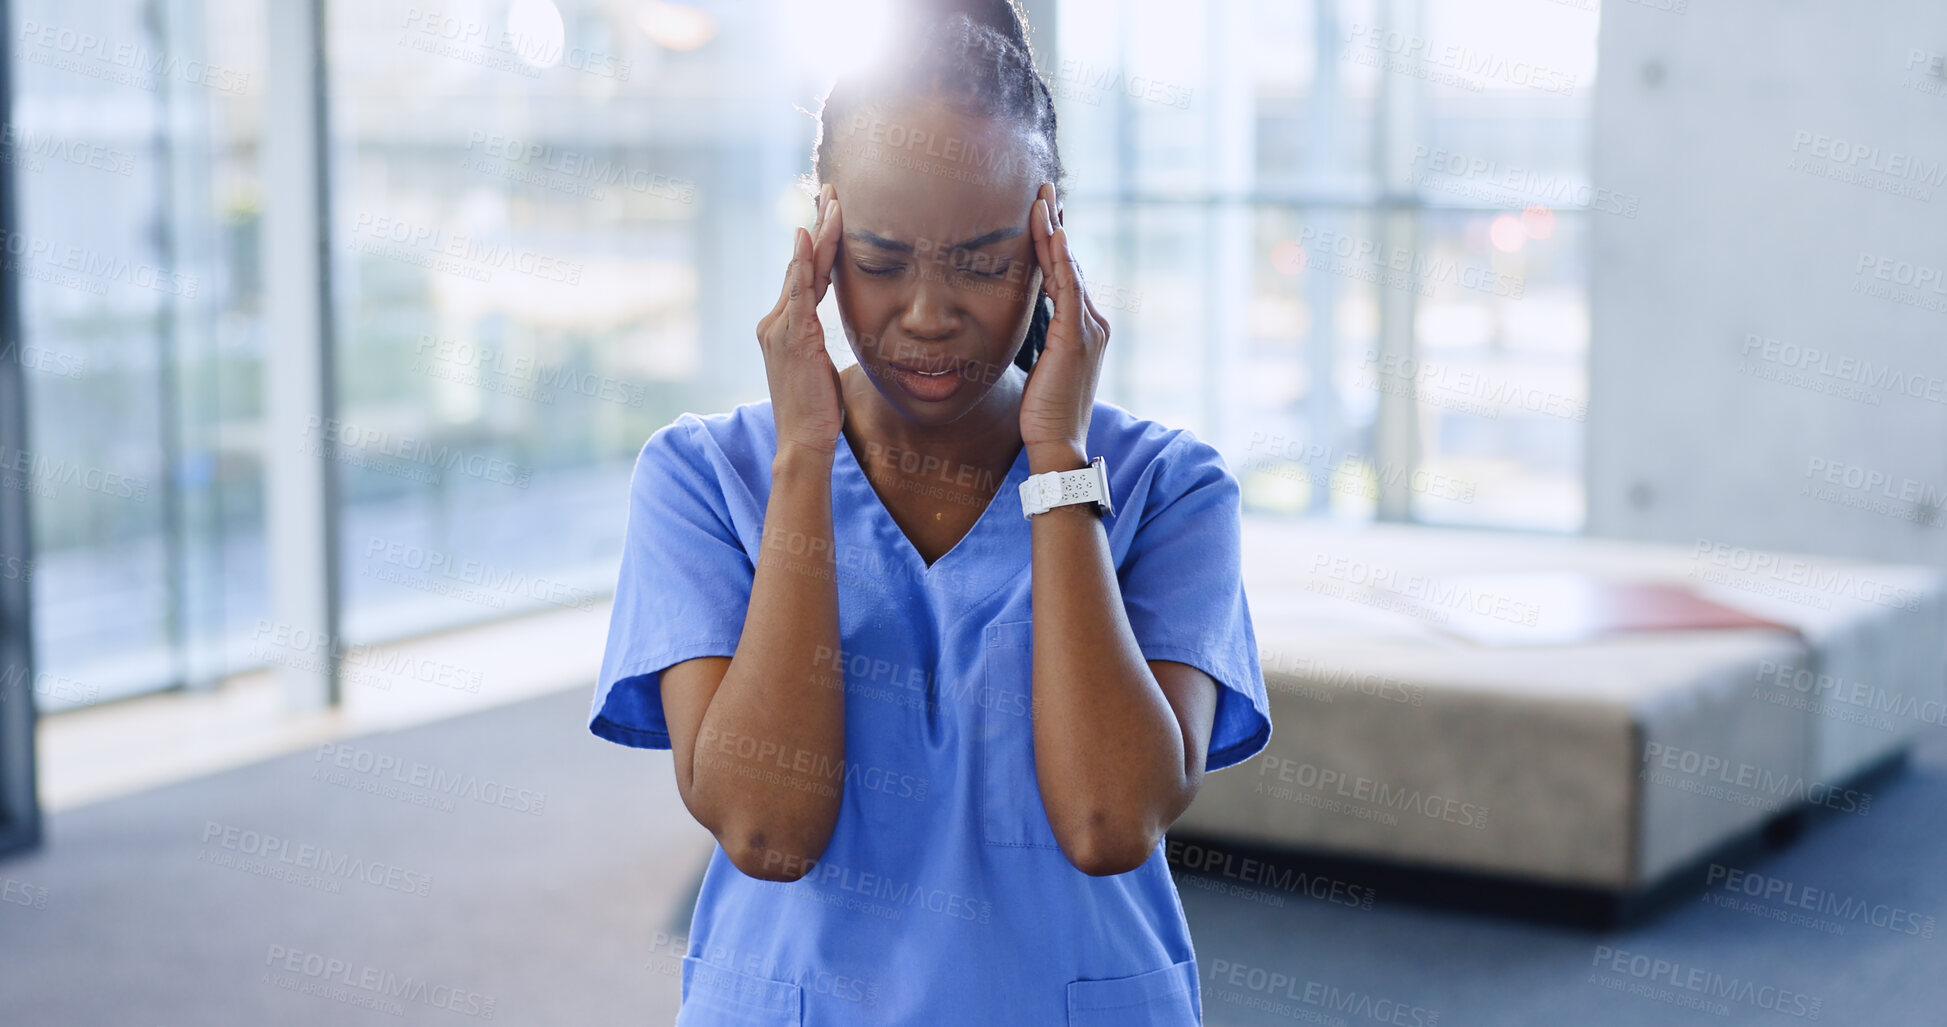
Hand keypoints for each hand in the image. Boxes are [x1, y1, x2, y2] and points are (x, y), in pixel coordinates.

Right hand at [758, 183, 846, 458]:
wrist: (802, 441)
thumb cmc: (816, 413)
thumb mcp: (820, 371)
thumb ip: (820, 347)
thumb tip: (830, 339)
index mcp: (784, 328)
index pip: (804, 276)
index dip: (817, 244)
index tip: (829, 215)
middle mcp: (775, 322)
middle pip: (801, 264)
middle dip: (817, 225)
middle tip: (830, 190)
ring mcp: (781, 328)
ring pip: (802, 270)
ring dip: (819, 233)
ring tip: (832, 201)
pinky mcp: (793, 336)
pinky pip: (799, 289)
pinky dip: (803, 260)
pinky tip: (808, 235)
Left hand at [1021, 182, 1107, 454]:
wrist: (1058, 443)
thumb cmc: (1044, 413)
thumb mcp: (1040, 368)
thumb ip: (1038, 342)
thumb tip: (1019, 324)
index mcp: (1084, 328)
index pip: (1067, 274)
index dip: (1053, 242)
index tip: (1039, 212)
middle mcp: (1092, 323)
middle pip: (1072, 262)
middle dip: (1055, 224)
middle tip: (1043, 188)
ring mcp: (1088, 329)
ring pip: (1069, 268)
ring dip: (1054, 230)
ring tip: (1042, 198)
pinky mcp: (1076, 338)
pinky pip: (1068, 288)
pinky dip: (1061, 258)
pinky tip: (1053, 233)